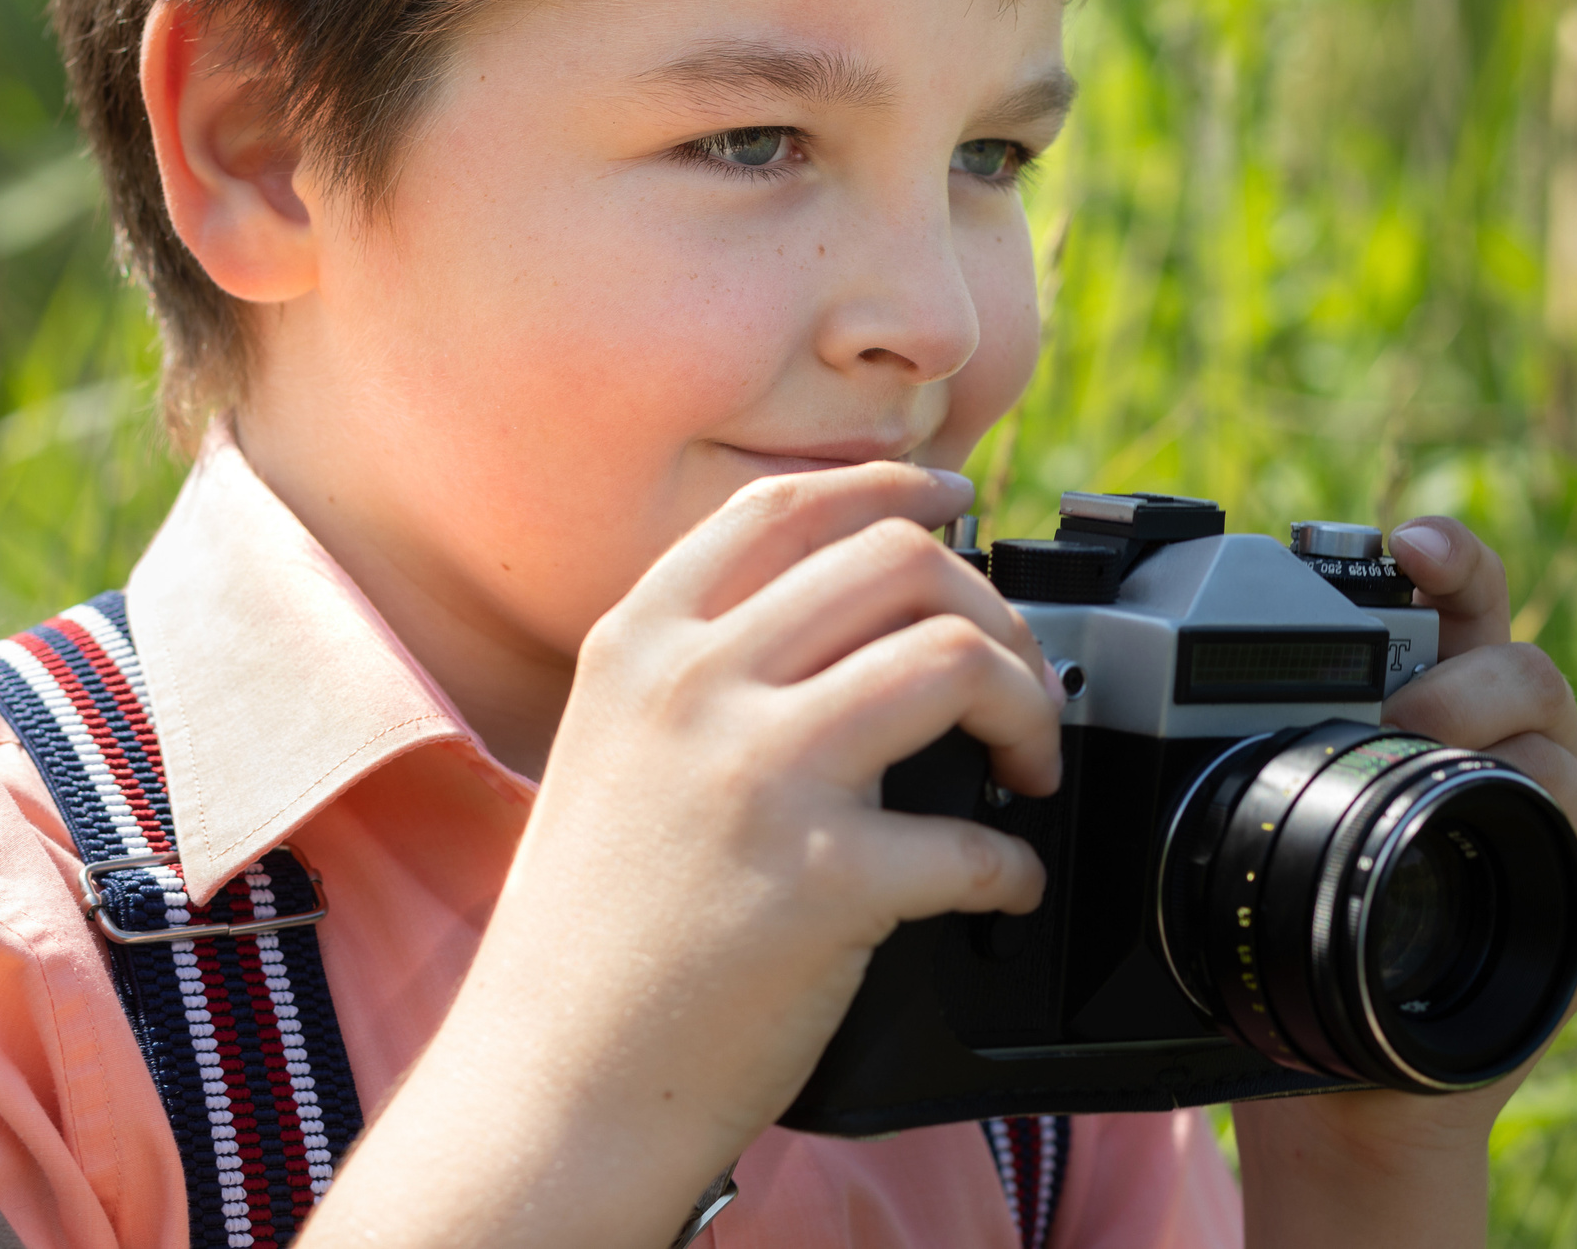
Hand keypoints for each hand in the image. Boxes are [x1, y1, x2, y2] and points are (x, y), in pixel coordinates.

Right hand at [301, 462, 1061, 1248]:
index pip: (790, 504)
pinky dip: (1013, 866)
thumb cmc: (586, 938)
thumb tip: (852, 618)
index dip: (896, 490)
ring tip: (1025, 766)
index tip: (957, 509)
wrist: (548, 1088)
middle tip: (1013, 680)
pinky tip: (1001, 887)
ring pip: (956, 654)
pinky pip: (975, 840)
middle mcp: (695, 686)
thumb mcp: (611, 750)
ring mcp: (757, 777)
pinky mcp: (821, 882)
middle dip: (992, 610)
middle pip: (900, 559)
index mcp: (642, 643)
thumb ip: (702, 669)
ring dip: (1029, 707)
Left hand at [1230, 516, 1576, 1248]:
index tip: (1400, 535)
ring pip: (1540, 703)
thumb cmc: (1293, 943)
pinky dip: (1535, 793)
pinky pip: (1574, 809)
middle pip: (1500, 634)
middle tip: (1398, 626)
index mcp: (1420, 710)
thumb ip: (1223, 752)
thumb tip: (1081, 680)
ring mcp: (1542, 802)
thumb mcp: (1250, 831)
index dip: (1438, 555)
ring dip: (1473, 702)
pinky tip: (1487, 799)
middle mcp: (1491, 741)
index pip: (1443, 604)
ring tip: (1407, 729)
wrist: (1345, 1085)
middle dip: (1462, 602)